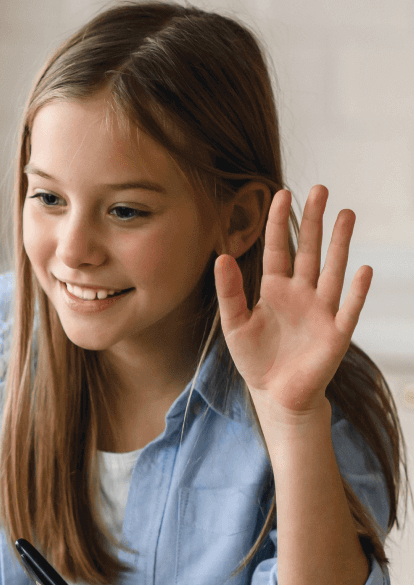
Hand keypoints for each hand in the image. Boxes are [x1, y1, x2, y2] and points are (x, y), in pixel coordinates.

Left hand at [214, 185, 371, 420]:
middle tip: (320, 189)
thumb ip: (229, 292)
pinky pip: (349, 308)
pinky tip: (362, 268)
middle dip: (314, 221)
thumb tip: (222, 257)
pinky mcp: (335, 333)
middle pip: (309, 250)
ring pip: (332, 270)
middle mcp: (301, 293)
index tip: (282, 193)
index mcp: (275, 289)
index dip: (280, 222)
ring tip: (346, 213)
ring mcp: (321, 311)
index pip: (279, 248)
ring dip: (340, 243)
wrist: (276, 395)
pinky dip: (357, 291)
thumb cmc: (256, 359)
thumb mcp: (235, 324)